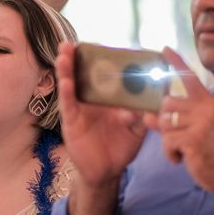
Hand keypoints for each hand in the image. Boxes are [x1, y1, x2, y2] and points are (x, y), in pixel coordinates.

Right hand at [56, 42, 147, 186]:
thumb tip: (150, 101)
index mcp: (106, 99)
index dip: (96, 60)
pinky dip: (66, 92)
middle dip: (75, 58)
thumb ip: (143, 114)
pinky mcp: (71, 122)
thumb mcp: (137, 129)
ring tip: (64, 53)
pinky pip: (68, 105)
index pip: (100, 75)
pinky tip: (66, 81)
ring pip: (70, 85)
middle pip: (80, 75)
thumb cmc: (121, 147)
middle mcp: (90, 100)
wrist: (108, 171)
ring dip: (65, 69)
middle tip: (72, 43)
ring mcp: (79, 110)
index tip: (96, 44)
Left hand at [143, 48, 213, 197]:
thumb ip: (170, 120)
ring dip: (168, 141)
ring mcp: (201, 122)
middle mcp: (206, 108)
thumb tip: (147, 114)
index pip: (189, 78)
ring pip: (164, 125)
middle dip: (164, 123)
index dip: (176, 63)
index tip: (164, 49)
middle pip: (166, 104)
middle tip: (177, 136)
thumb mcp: (193, 129)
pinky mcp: (194, 139)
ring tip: (183, 149)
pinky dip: (170, 154)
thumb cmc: (209, 149)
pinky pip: (167, 142)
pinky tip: (182, 158)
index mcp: (207, 102)